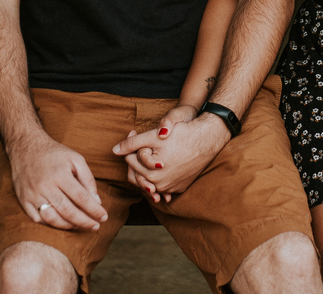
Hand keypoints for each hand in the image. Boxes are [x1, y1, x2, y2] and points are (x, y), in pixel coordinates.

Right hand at [7, 129, 107, 230]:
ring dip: (68, 226)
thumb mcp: (75, 158)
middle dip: (85, 222)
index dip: (94, 210)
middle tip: (96, 227)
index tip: (104, 217)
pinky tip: (62, 223)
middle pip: (68, 211)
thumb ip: (88, 179)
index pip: (81, 198)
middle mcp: (45, 186)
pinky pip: (37, 219)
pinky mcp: (23, 200)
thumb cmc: (54, 153)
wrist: (26, 147)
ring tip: (80, 226)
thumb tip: (97, 201)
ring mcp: (33, 194)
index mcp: (60, 174)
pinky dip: (50, 224)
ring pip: (52, 218)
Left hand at [114, 112, 228, 200]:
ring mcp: (171, 188)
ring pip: (151, 180)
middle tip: (143, 143)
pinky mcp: (180, 187)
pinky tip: (161, 162)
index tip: (134, 134)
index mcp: (151, 174)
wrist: (208, 139)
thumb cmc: (182, 134)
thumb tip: (114, 151)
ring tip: (150, 152)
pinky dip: (160, 175)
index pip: (130, 162)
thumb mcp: (154, 136)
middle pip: (138, 174)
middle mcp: (160, 185)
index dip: (130, 147)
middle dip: (137, 158)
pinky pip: (164, 184)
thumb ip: (132, 143)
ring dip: (147, 168)